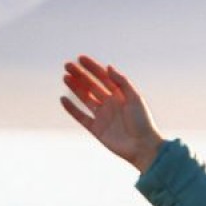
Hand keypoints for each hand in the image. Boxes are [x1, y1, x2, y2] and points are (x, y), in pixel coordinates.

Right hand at [60, 55, 164, 172]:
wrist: (142, 146)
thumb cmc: (142, 122)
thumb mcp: (135, 98)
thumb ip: (121, 82)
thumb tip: (108, 67)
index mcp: (121, 95)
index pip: (104, 77)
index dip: (92, 67)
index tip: (80, 58)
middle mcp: (111, 104)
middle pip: (92, 86)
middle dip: (80, 75)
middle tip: (67, 65)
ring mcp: (103, 116)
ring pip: (85, 98)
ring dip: (75, 88)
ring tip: (65, 77)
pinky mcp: (96, 129)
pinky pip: (81, 116)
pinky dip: (72, 108)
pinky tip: (63, 99)